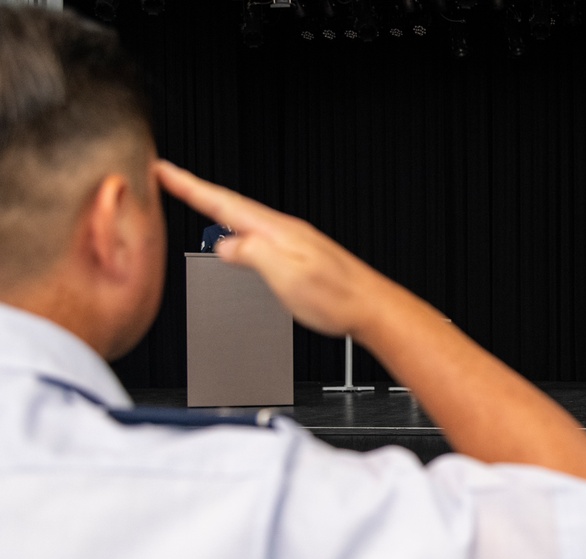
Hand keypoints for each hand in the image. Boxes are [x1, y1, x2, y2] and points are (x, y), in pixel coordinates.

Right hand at [157, 160, 384, 338]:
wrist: (371, 308)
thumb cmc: (337, 297)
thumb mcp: (288, 276)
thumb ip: (252, 254)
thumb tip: (224, 245)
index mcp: (277, 232)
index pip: (223, 203)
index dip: (189, 186)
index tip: (163, 171)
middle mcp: (284, 231)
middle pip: (231, 205)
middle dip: (196, 191)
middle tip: (168, 179)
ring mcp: (293, 241)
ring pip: (244, 219)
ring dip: (215, 208)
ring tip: (192, 201)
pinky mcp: (299, 255)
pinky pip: (257, 235)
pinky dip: (236, 229)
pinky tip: (235, 238)